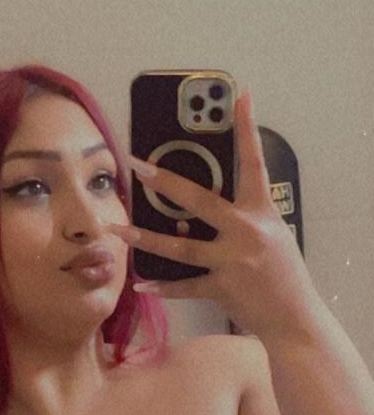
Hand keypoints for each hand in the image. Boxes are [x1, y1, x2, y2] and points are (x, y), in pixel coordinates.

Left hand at [107, 89, 323, 337]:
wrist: (294, 317)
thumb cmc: (283, 274)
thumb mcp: (273, 235)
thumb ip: (242, 219)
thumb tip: (199, 209)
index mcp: (262, 212)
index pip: (254, 163)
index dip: (247, 129)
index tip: (240, 97)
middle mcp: (246, 232)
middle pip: (199, 200)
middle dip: (165, 182)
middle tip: (138, 165)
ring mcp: (232, 261)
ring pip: (181, 247)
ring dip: (146, 238)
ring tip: (119, 228)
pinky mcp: (222, 289)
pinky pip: (184, 286)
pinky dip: (162, 287)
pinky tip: (141, 283)